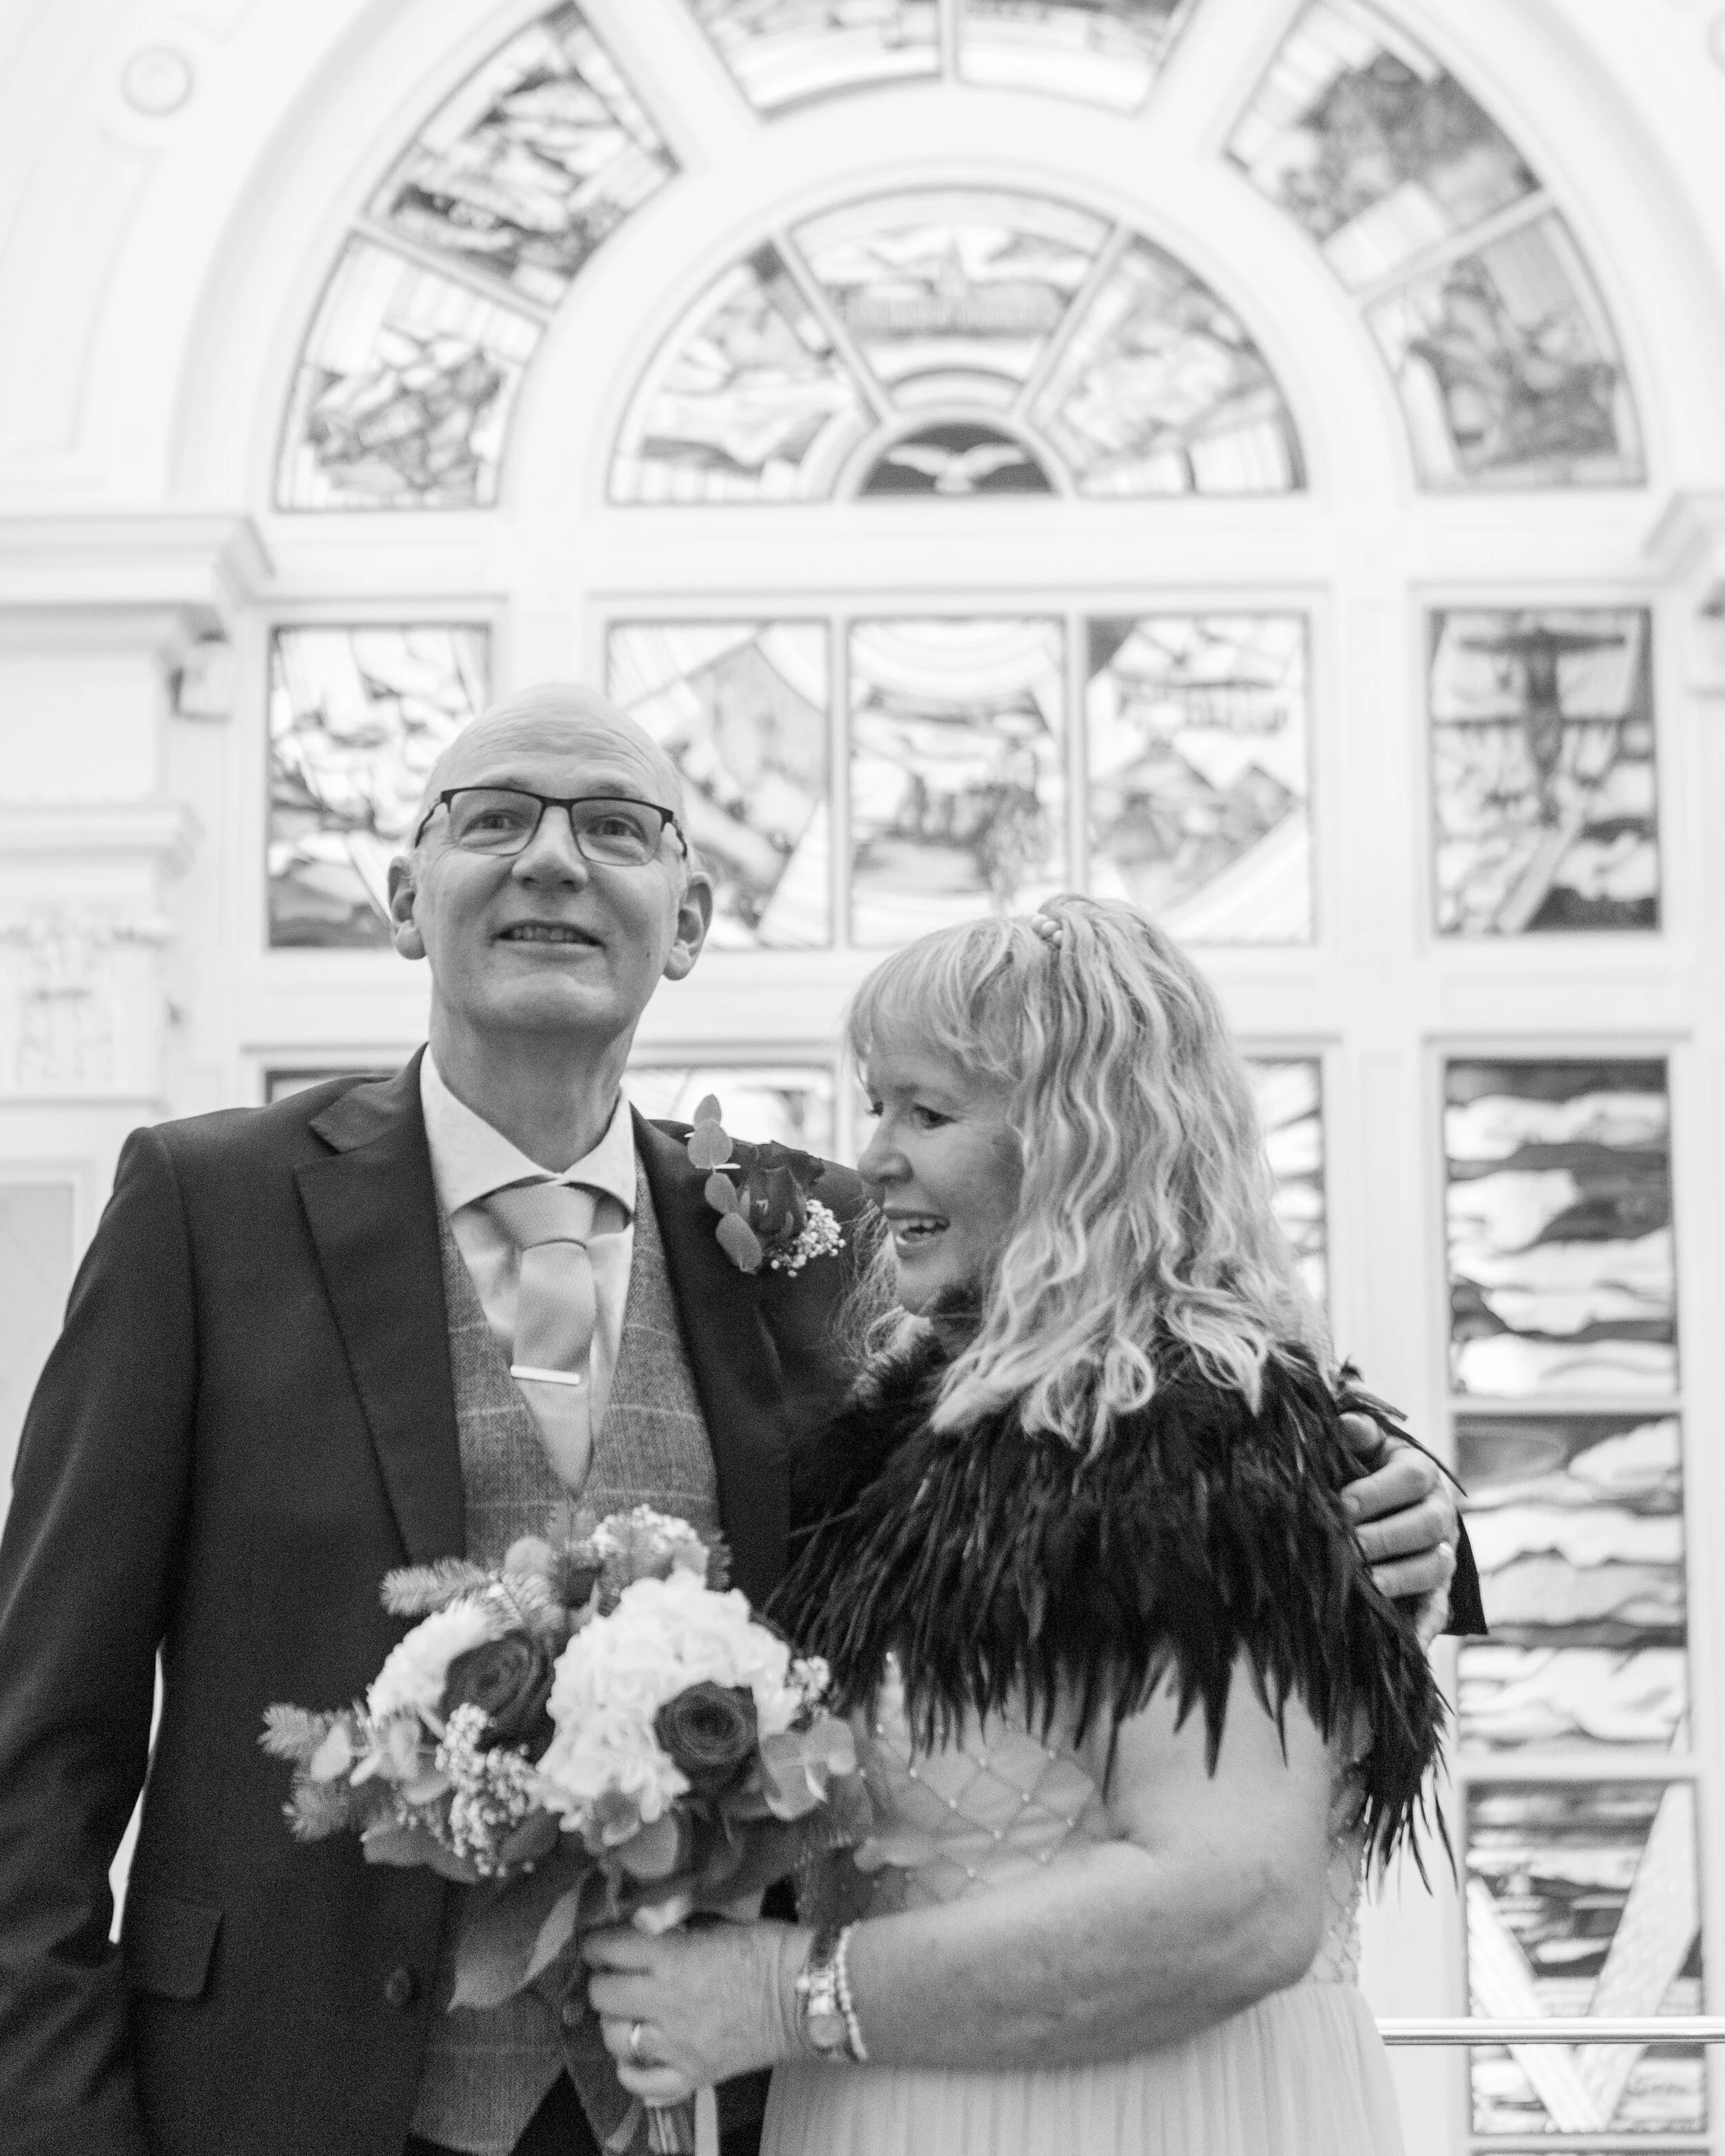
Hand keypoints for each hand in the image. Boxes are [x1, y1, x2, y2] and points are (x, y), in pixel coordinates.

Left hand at [584, 1919, 807, 2106]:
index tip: (599, 1942)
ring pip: (614, 2038)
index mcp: (674, 1958)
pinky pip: (641, 2083)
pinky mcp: (693, 2075)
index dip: (597, 1943)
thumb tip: (639, 1925)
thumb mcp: (717, 1923)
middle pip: (602, 1994)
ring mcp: (677, 2046)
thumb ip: (674, 1928)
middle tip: (616, 1974)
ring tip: (630, 2011)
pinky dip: (632, 2069)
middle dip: (603, 1980)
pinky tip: (639, 2053)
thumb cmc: (767, 1949)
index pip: (610, 1949)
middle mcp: (667, 2003)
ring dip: (616, 2021)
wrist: (805, 1996)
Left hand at [1339, 1416, 1457, 1643]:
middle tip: (1348, 1547)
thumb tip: (1345, 1424)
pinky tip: (1408, 1645)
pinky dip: (1424, 1629)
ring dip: (1401, 1577)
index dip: (1377, 1492)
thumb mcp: (1363, 1447)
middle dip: (1384, 1537)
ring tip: (1367, 1585)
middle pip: (1425, 1525)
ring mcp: (1442, 1555)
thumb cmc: (1364, 1469)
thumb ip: (1356, 1434)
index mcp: (1420, 1472)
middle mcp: (1439, 1514)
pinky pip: (1437, 1612)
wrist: (1392, 1504)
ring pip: (1434, 1566)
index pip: (1410, 1478)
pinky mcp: (1437, 1592)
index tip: (1341, 1504)